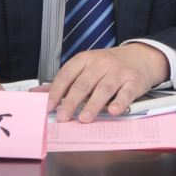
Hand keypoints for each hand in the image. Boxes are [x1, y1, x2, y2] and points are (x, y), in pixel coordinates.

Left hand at [44, 43, 169, 122]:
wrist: (141, 57)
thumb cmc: (108, 66)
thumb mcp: (85, 68)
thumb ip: (62, 83)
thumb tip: (34, 94)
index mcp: (85, 59)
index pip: (67, 75)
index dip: (57, 91)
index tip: (49, 107)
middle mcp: (101, 63)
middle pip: (84, 83)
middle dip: (72, 101)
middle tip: (63, 117)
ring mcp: (119, 71)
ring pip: (104, 88)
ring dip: (93, 104)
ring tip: (84, 118)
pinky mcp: (134, 81)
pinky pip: (126, 92)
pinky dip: (120, 102)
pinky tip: (113, 111)